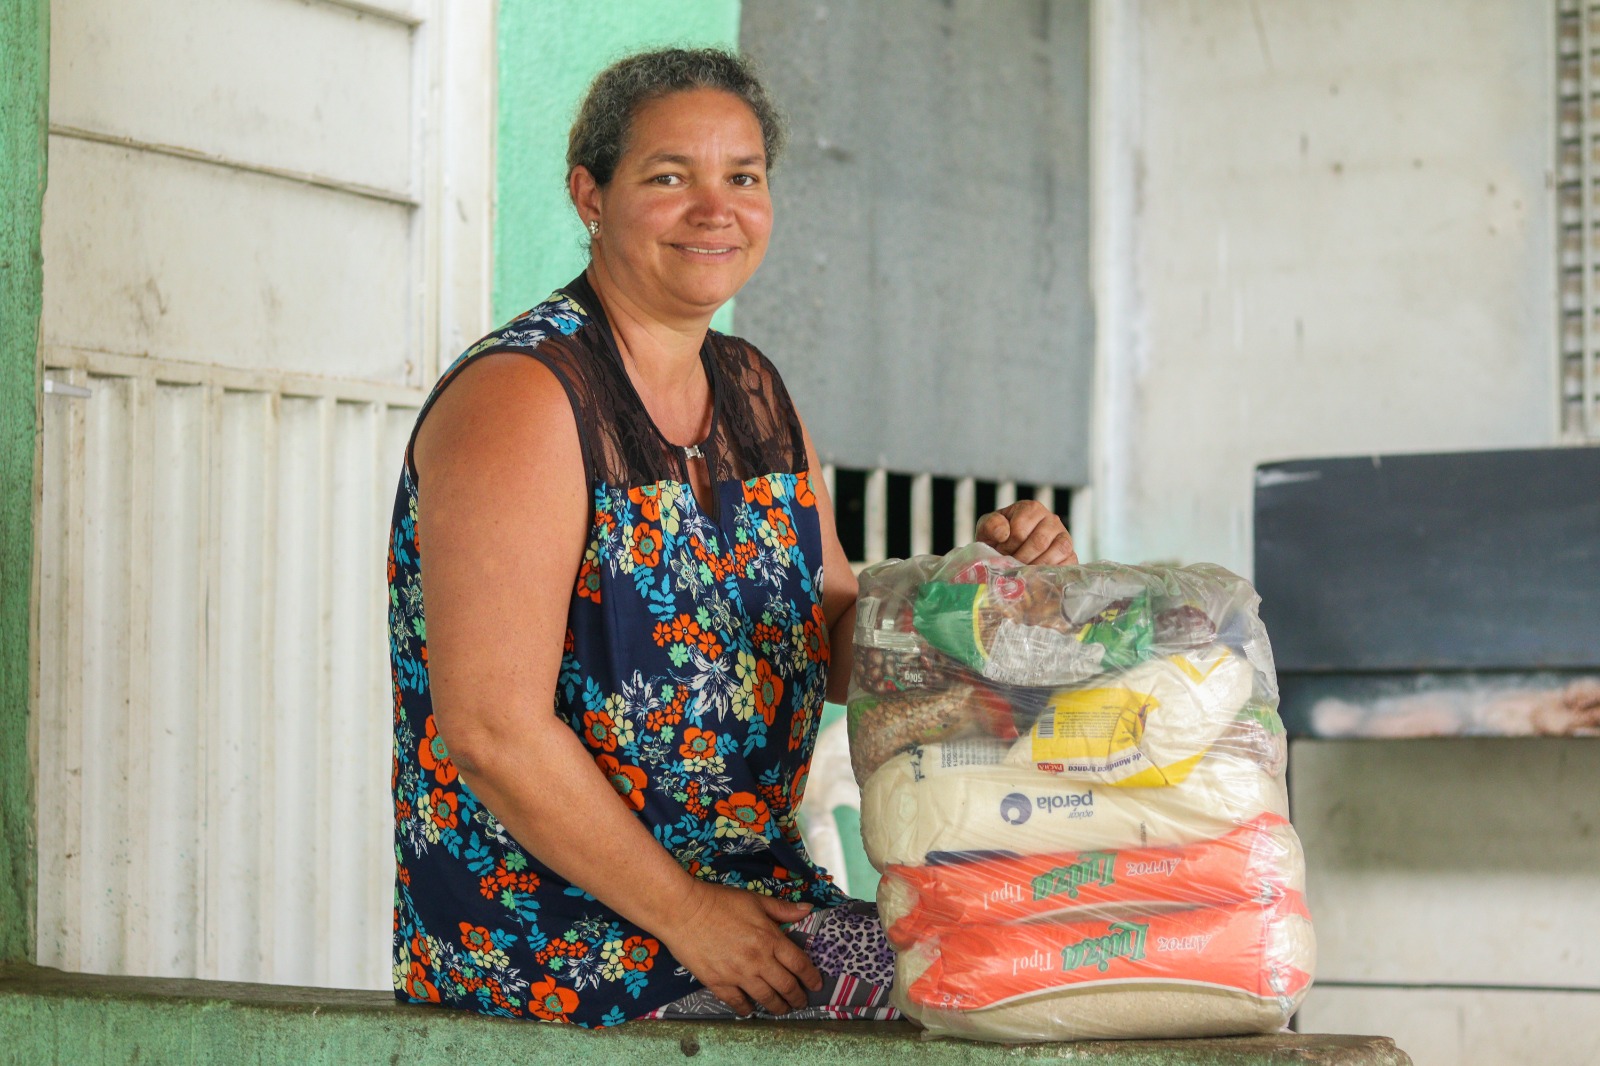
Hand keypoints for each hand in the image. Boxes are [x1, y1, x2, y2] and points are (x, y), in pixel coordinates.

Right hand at [656, 881, 822, 1015]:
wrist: (684, 911)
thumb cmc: (719, 901)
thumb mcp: (754, 900)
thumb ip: (782, 909)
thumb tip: (807, 910)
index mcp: (769, 938)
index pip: (799, 964)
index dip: (811, 977)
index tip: (817, 985)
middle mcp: (758, 960)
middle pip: (786, 986)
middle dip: (797, 997)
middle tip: (801, 1002)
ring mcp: (738, 974)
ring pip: (766, 998)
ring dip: (777, 1007)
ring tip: (781, 1010)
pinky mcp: (718, 983)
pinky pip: (738, 1002)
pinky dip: (747, 1008)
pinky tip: (750, 1010)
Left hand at [975, 500, 1077, 564]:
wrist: (1009, 555)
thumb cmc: (998, 540)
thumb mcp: (987, 529)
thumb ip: (990, 525)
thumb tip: (1003, 533)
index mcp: (1031, 508)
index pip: (1020, 530)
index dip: (1007, 546)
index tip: (1001, 552)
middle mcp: (1051, 519)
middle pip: (1038, 542)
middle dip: (1020, 558)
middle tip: (1010, 564)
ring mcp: (1064, 536)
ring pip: (1056, 552)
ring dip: (1035, 567)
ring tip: (1022, 570)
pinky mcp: (1071, 555)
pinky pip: (1068, 564)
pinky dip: (1052, 572)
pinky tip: (1037, 576)